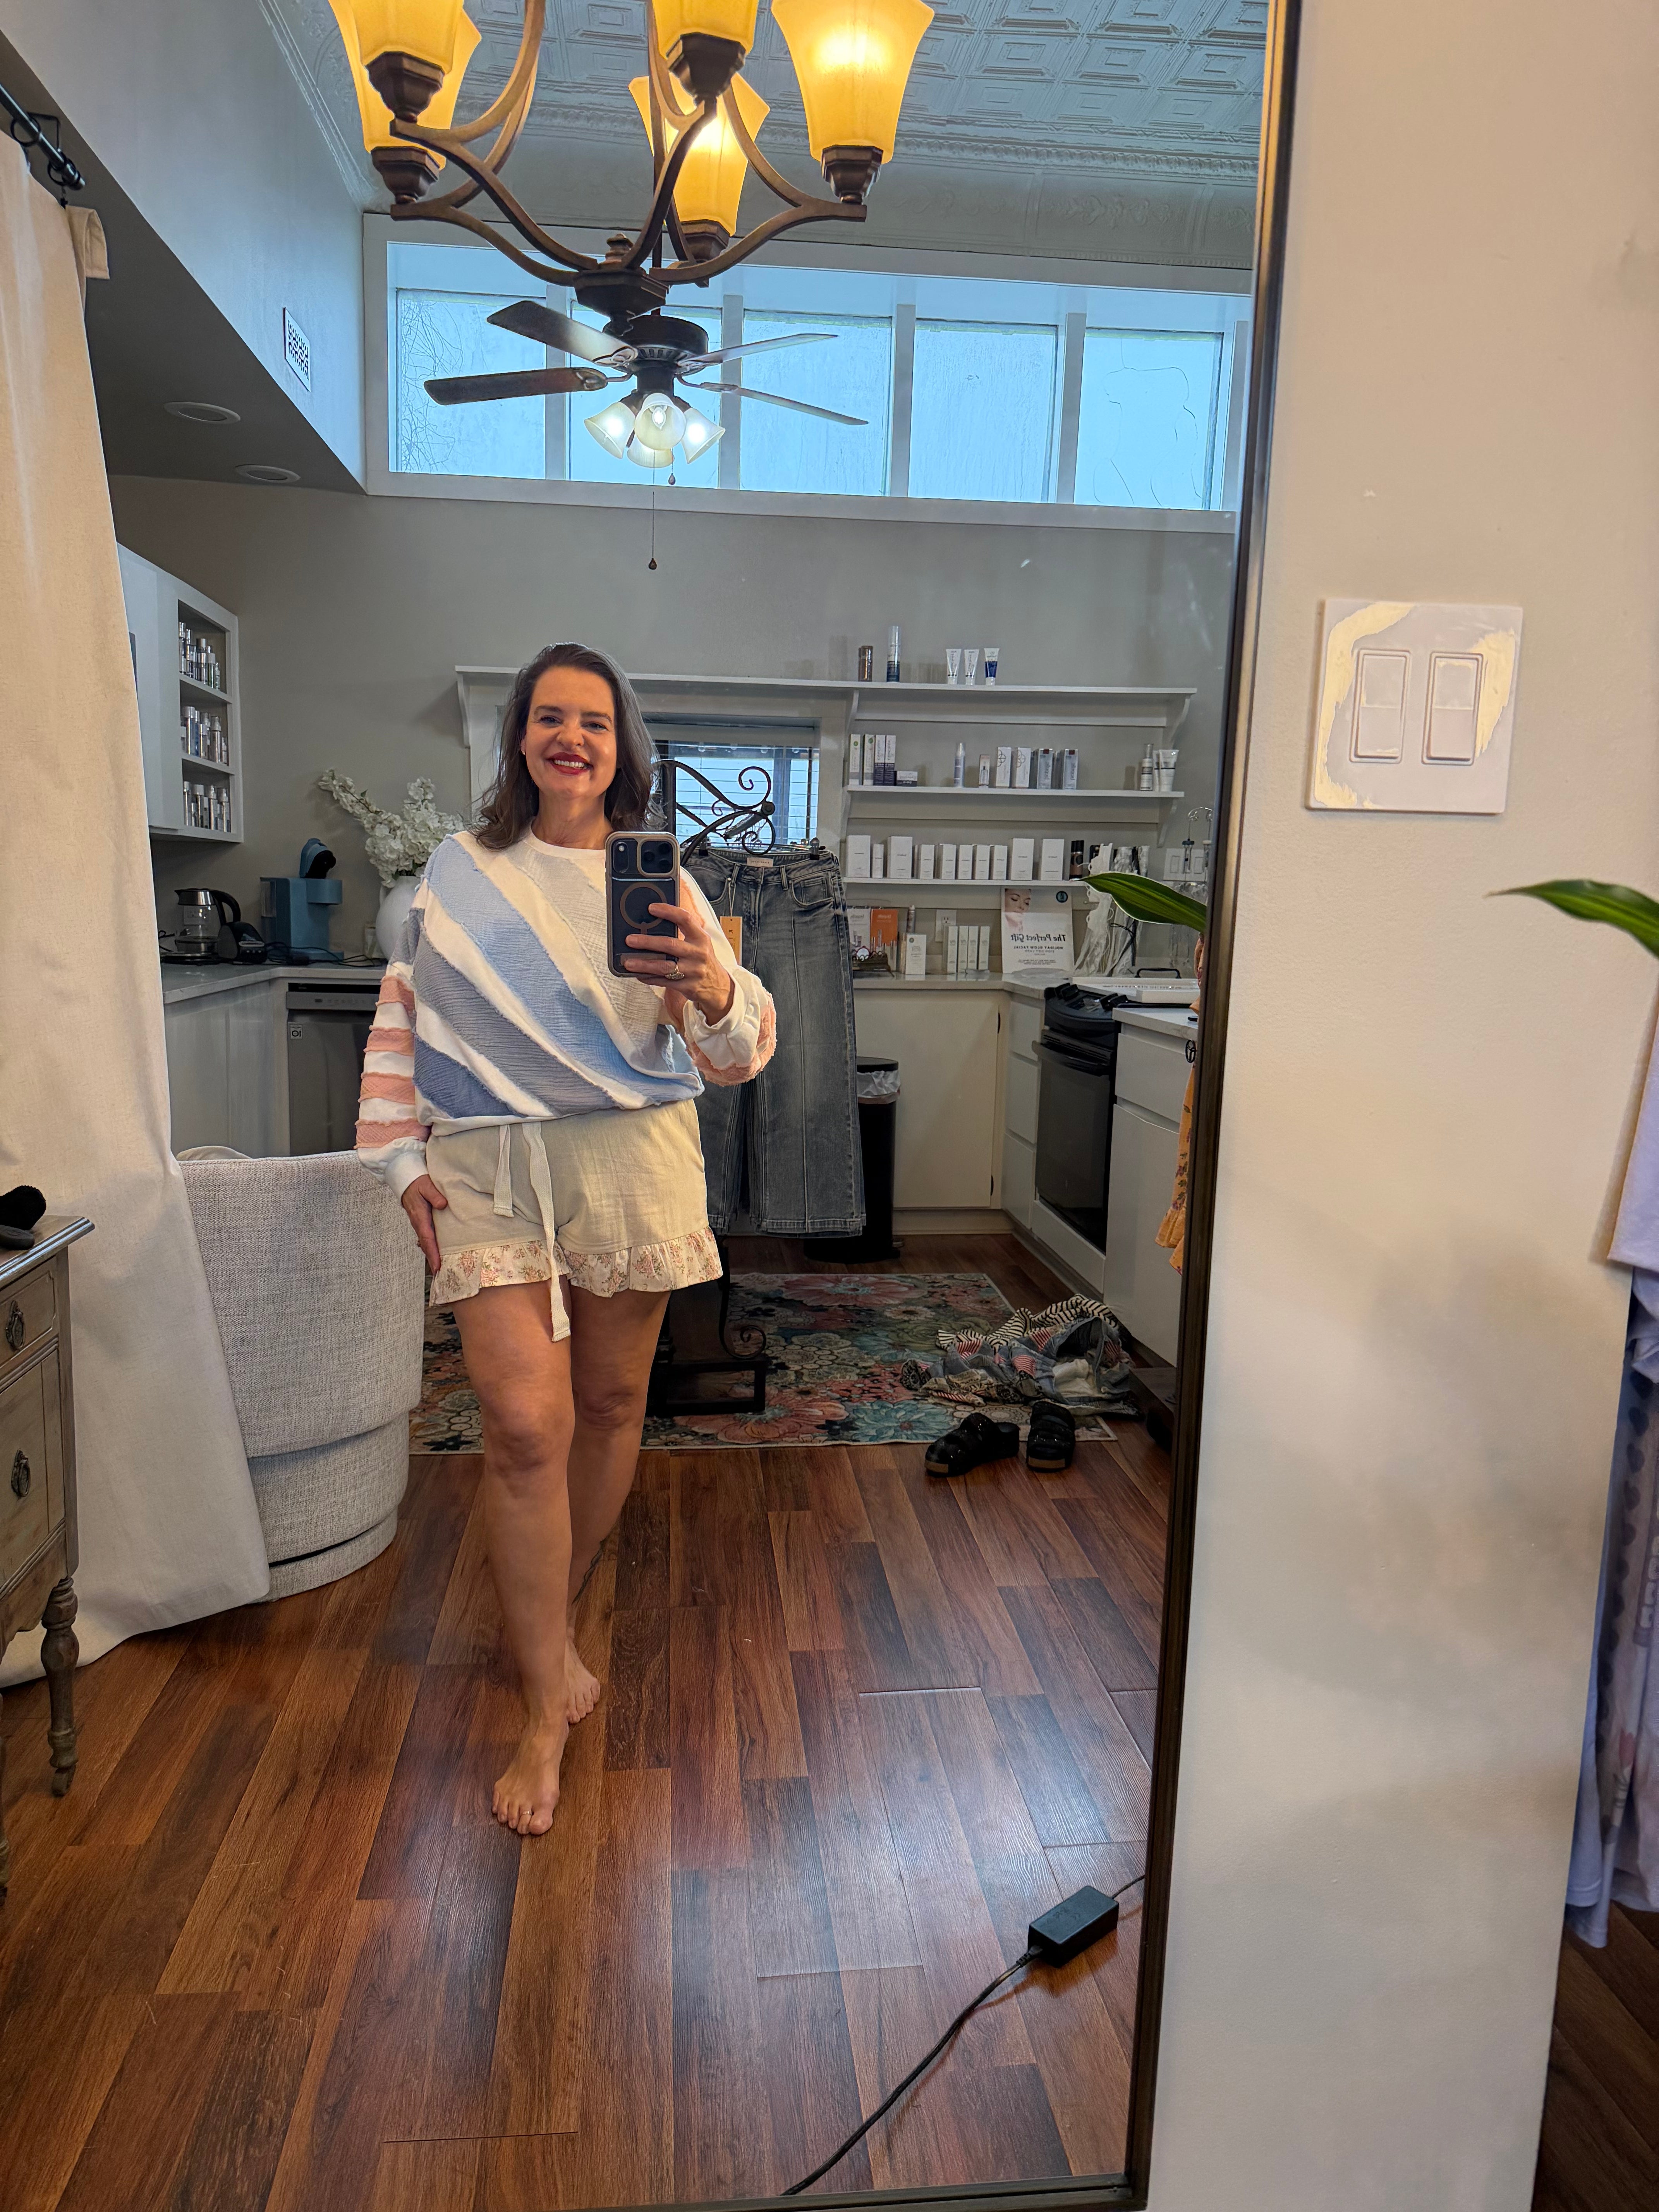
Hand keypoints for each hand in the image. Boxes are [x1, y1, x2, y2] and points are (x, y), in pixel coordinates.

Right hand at [401, 1172, 447, 1272]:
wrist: (405, 1179)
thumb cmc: (417, 1182)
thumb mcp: (426, 1185)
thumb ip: (434, 1195)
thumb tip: (442, 1205)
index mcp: (420, 1216)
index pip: (427, 1238)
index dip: (433, 1253)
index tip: (437, 1265)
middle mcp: (418, 1222)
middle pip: (426, 1244)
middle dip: (433, 1259)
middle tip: (441, 1273)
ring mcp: (419, 1223)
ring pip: (426, 1241)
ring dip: (432, 1253)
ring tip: (440, 1267)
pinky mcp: (421, 1221)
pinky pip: (427, 1236)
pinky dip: (431, 1245)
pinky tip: (437, 1251)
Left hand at [625, 900, 734, 1027]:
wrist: (718, 986)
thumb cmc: (703, 960)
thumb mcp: (699, 943)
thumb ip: (684, 933)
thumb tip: (654, 923)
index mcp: (701, 938)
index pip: (685, 919)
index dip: (668, 912)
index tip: (651, 908)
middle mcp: (698, 953)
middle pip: (670, 944)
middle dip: (648, 942)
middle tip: (630, 939)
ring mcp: (693, 971)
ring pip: (664, 966)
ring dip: (644, 964)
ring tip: (628, 962)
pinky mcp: (687, 986)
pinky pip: (664, 981)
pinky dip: (649, 978)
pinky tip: (639, 975)